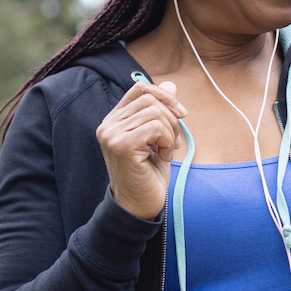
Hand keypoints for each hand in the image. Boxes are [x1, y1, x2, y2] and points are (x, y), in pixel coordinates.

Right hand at [96, 80, 185, 220]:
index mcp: (114, 120)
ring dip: (170, 133)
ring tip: (165, 152)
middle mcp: (108, 125)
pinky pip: (155, 127)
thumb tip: (170, 84)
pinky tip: (162, 157)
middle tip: (172, 143)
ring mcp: (112, 135)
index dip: (164, 95)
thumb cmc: (148, 174)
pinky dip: (166, 141)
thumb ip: (161, 112)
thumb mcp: (158, 139)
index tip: (181, 113)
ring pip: (156, 113)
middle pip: (151, 99)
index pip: (140, 89)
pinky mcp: (122, 145)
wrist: (139, 206)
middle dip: (171, 119)